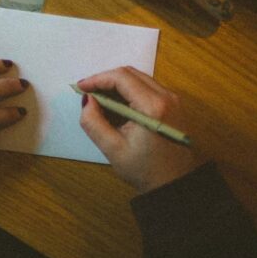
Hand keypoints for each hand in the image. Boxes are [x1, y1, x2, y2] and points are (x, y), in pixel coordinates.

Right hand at [78, 67, 202, 192]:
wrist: (175, 183)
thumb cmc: (146, 171)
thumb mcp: (113, 149)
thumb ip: (93, 122)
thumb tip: (87, 100)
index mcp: (153, 107)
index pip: (121, 78)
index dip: (97, 79)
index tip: (81, 87)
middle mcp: (166, 97)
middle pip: (130, 74)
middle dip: (106, 80)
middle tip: (87, 93)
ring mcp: (172, 99)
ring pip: (139, 79)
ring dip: (117, 85)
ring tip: (99, 101)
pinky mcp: (172, 105)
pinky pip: (147, 88)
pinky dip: (129, 92)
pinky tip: (116, 107)